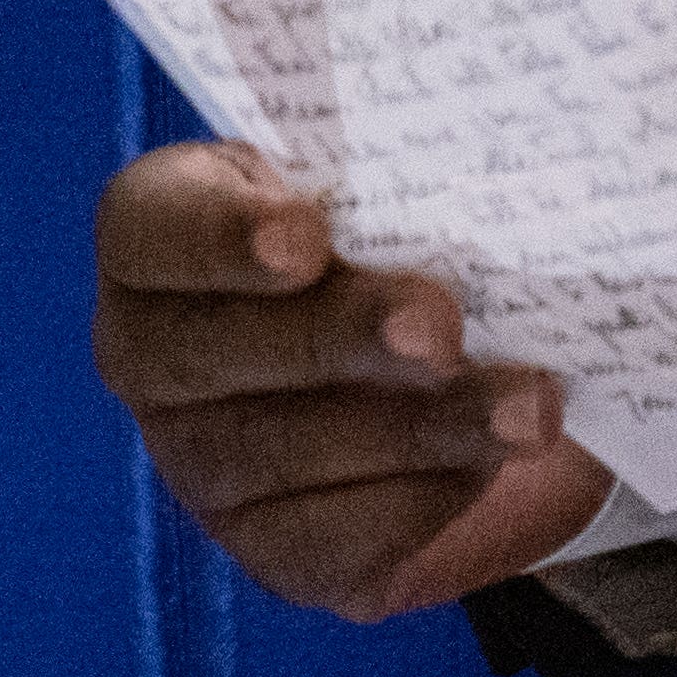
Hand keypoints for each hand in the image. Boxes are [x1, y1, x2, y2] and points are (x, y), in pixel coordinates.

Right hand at [90, 141, 612, 616]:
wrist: (475, 362)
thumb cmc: (418, 232)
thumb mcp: (410, 181)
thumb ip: (418, 166)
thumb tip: (514, 129)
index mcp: (170, 233)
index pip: (150, 227)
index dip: (218, 236)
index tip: (307, 236)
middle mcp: (164, 353)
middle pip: (211, 352)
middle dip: (336, 337)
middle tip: (439, 326)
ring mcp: (206, 461)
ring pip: (282, 455)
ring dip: (418, 429)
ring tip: (525, 406)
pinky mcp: (277, 547)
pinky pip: (334, 540)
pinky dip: (428, 497)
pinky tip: (496, 458)